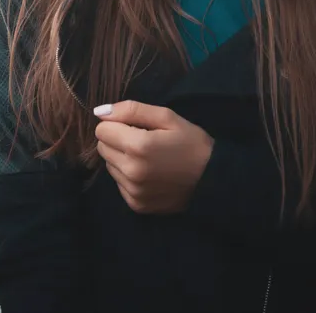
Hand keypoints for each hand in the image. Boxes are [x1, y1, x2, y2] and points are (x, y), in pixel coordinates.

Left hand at [92, 100, 213, 214]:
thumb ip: (131, 110)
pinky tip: (150, 174)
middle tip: (144, 141)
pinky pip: (119, 184)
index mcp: (138, 146)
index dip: (118, 125)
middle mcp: (131, 171)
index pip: (101, 129)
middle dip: (118, 141)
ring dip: (122, 159)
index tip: (137, 127)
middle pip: (102, 148)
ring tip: (149, 159)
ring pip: (109, 166)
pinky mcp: (137, 205)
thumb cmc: (192, 143)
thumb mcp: (167, 117)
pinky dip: (129, 177)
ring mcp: (133, 192)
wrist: (215, 180)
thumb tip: (99, 112)